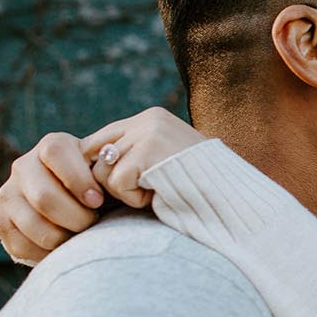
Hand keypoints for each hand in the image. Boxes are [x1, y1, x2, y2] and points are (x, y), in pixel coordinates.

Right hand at [0, 132, 106, 265]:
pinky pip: (20, 243)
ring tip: (80, 237)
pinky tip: (62, 249)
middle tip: (92, 223)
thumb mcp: (105, 174)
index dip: (78, 179)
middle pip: (44, 196)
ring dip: (62, 237)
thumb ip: (110, 172)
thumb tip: (121, 180)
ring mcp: (8, 194)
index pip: (56, 153)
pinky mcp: (0, 221)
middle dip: (75, 217)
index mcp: (51, 147)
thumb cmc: (100, 187)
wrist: (75, 207)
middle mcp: (24, 166)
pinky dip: (46, 253)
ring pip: (32, 223)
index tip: (97, 201)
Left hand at [81, 107, 207, 209]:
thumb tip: (86, 164)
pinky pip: (117, 182)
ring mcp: (148, 133)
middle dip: (107, 181)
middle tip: (137, 194)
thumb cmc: (197, 188)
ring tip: (153, 192)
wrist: (231, 197)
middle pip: (94, 153)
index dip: (100, 167)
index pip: (101, 139)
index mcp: (152, 118)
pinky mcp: (149, 151)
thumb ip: (133, 155)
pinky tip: (157, 196)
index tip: (115, 188)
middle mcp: (148, 120)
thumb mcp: (162, 161)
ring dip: (123, 191)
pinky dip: (133, 198)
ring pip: (102, 170)